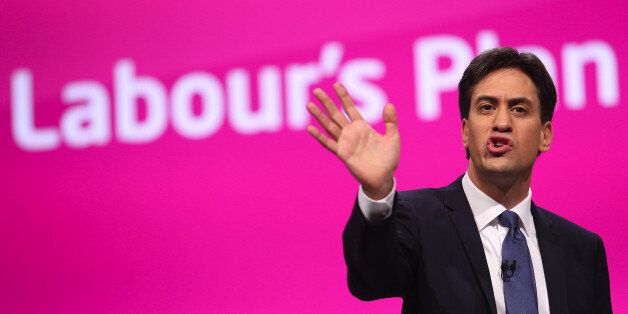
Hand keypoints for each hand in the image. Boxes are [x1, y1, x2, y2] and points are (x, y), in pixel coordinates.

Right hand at [306, 83, 399, 199]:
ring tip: (309, 105)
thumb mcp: (393, 138)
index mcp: (362, 127)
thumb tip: (389, 104)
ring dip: (319, 116)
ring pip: (329, 126)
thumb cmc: (389, 159)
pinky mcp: (342, 154)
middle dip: (327, 102)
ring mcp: (345, 143)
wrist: (383, 178)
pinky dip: (319, 136)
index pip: (350, 108)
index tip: (336, 85)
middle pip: (336, 114)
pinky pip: (328, 143)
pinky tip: (310, 128)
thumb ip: (391, 122)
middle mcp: (351, 133)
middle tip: (316, 90)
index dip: (344, 96)